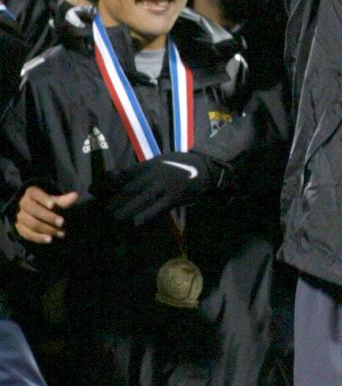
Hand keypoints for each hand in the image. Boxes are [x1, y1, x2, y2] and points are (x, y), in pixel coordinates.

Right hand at [16, 188, 78, 244]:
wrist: (35, 214)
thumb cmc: (48, 204)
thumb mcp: (56, 200)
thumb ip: (64, 200)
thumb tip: (75, 195)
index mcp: (31, 193)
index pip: (35, 194)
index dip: (43, 199)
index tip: (53, 205)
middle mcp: (23, 203)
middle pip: (34, 210)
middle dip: (49, 217)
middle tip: (62, 222)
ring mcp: (20, 216)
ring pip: (32, 223)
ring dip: (47, 229)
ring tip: (61, 233)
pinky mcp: (20, 228)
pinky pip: (28, 234)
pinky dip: (39, 238)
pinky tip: (50, 239)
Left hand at [103, 152, 219, 227]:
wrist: (203, 167)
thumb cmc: (177, 166)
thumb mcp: (157, 163)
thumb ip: (138, 171)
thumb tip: (113, 177)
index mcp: (149, 165)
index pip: (124, 175)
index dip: (108, 182)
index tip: (94, 189)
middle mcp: (154, 174)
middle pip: (130, 188)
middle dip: (116, 200)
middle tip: (105, 210)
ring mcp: (165, 185)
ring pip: (141, 199)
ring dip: (127, 210)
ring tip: (116, 217)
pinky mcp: (175, 196)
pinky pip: (158, 207)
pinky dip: (147, 215)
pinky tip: (137, 222)